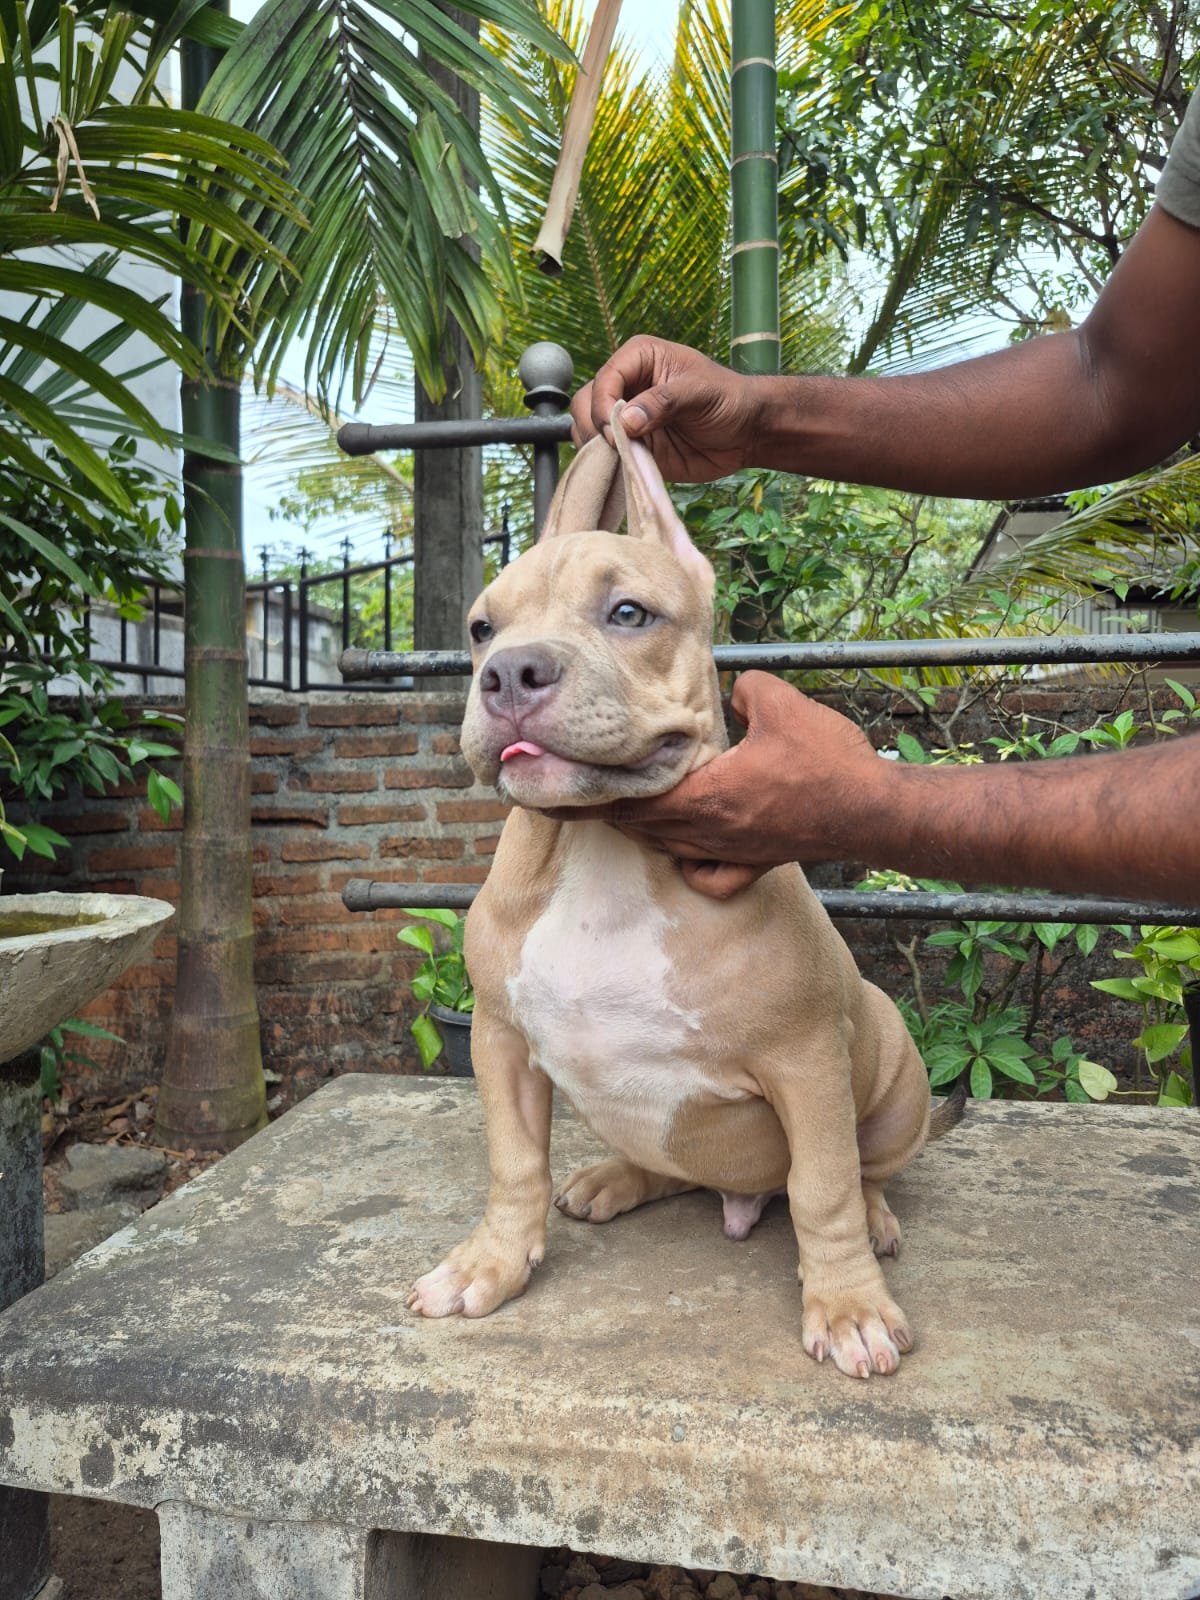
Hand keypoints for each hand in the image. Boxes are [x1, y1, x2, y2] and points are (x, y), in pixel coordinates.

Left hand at [544, 672, 892, 898]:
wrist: (873, 810)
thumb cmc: (827, 760)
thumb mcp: (779, 704)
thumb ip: (743, 689)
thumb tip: (731, 690)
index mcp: (707, 795)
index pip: (631, 800)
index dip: (590, 796)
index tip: (556, 794)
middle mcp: (710, 831)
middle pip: (641, 827)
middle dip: (604, 812)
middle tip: (569, 799)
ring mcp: (732, 853)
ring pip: (668, 847)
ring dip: (640, 831)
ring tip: (616, 812)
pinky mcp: (756, 864)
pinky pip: (707, 874)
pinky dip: (686, 864)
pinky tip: (684, 850)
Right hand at [570, 335, 764, 482]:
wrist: (746, 433)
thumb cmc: (729, 399)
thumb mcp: (700, 393)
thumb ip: (663, 403)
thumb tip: (626, 420)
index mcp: (639, 359)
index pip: (605, 379)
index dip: (604, 406)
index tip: (616, 431)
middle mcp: (626, 386)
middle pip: (586, 403)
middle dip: (593, 426)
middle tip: (616, 447)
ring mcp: (626, 418)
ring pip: (588, 430)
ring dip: (595, 447)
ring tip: (619, 458)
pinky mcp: (631, 446)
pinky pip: (605, 455)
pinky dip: (606, 464)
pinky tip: (622, 468)